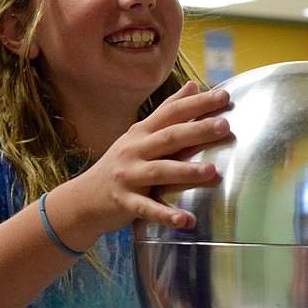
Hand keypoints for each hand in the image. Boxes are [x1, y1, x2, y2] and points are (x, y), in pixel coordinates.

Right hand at [76, 81, 230, 240]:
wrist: (83, 198)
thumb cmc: (121, 164)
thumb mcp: (140, 135)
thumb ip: (167, 112)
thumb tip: (192, 85)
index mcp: (142, 133)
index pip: (172, 113)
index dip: (197, 103)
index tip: (224, 95)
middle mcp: (135, 150)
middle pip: (169, 137)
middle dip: (197, 130)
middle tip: (225, 125)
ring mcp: (129, 176)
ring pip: (160, 171)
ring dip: (186, 172)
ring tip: (213, 172)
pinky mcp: (124, 202)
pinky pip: (146, 208)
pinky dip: (165, 214)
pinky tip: (185, 221)